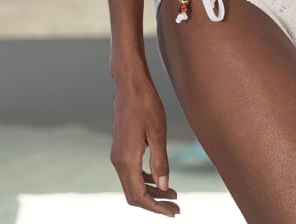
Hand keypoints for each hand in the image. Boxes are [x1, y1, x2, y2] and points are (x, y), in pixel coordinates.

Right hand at [110, 77, 179, 215]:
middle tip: (176, 207)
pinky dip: (145, 180)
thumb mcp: (158, 133)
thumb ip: (160, 162)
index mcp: (126, 160)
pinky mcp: (121, 148)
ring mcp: (118, 154)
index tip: (174, 213)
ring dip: (151, 192)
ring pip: (132, 185)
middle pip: (134, 195)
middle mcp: (118, 161)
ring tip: (173, 194)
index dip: (157, 208)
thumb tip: (165, 187)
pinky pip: (131, 173)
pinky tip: (160, 179)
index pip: (139, 196)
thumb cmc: (146, 104)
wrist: (130, 84)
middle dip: (155, 204)